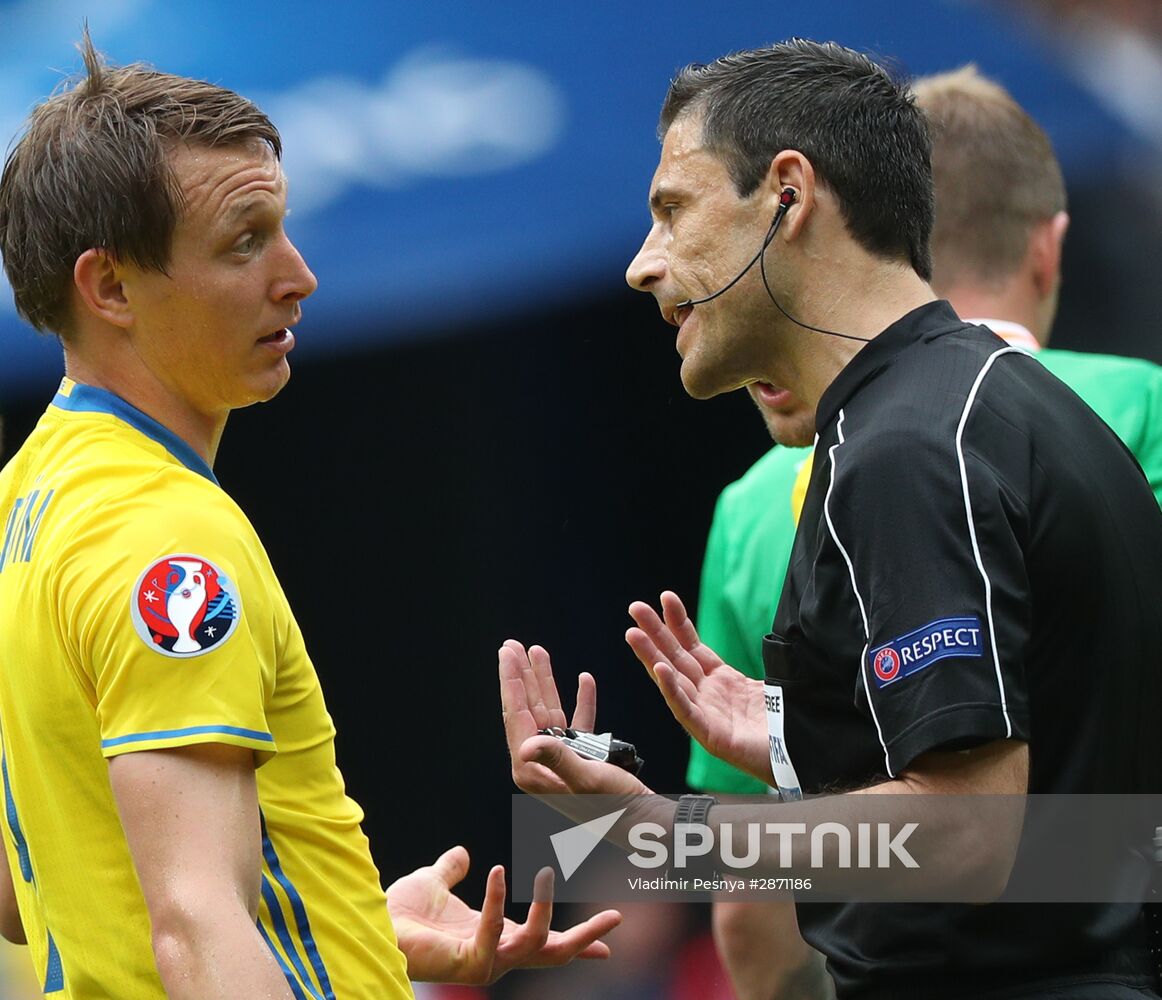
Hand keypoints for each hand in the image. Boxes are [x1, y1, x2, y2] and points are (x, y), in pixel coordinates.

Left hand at [387, 846, 620, 983]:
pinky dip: (499, 901)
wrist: (372, 925)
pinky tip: (498, 871)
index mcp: (495, 938)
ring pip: (535, 945)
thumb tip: (462, 854)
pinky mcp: (468, 964)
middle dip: (586, 939)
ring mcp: (485, 964)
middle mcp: (496, 955)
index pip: (543, 942)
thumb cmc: (399, 912)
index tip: (609, 940)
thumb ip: (451, 870)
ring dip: (547, 909)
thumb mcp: (434, 882)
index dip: (577, 941)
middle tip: (615, 917)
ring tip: (548, 871)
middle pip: (553, 954)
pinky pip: (495, 932)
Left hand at [499, 639, 650, 796]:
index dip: (510, 681)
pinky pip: (578, 723)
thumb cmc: (618, 808)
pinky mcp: (582, 759)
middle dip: (521, 676)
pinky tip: (584, 680)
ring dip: (546, 682)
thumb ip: (557, 758)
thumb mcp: (587, 779)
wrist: (647, 824)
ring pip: (549, 712)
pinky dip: (581, 701)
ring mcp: (561, 760)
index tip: (506, 652)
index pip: (517, 717)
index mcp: (533, 770)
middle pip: (527, 710)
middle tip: (512, 645)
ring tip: (538, 652)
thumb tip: (527, 745)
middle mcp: (542, 764)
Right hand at [626, 591, 771, 781]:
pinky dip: (672, 690)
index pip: (694, 646)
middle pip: (676, 658)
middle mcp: (709, 696)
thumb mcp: (770, 684)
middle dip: (654, 632)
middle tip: (635, 608)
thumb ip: (763, 663)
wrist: (802, 758)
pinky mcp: (711, 737)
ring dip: (651, 656)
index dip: (679, 623)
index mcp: (722, 682)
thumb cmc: (786, 726)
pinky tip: (660, 671)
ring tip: (633, 634)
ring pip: (673, 681)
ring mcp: (707, 716)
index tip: (666, 598)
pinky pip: (686, 711)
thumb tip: (776, 637)